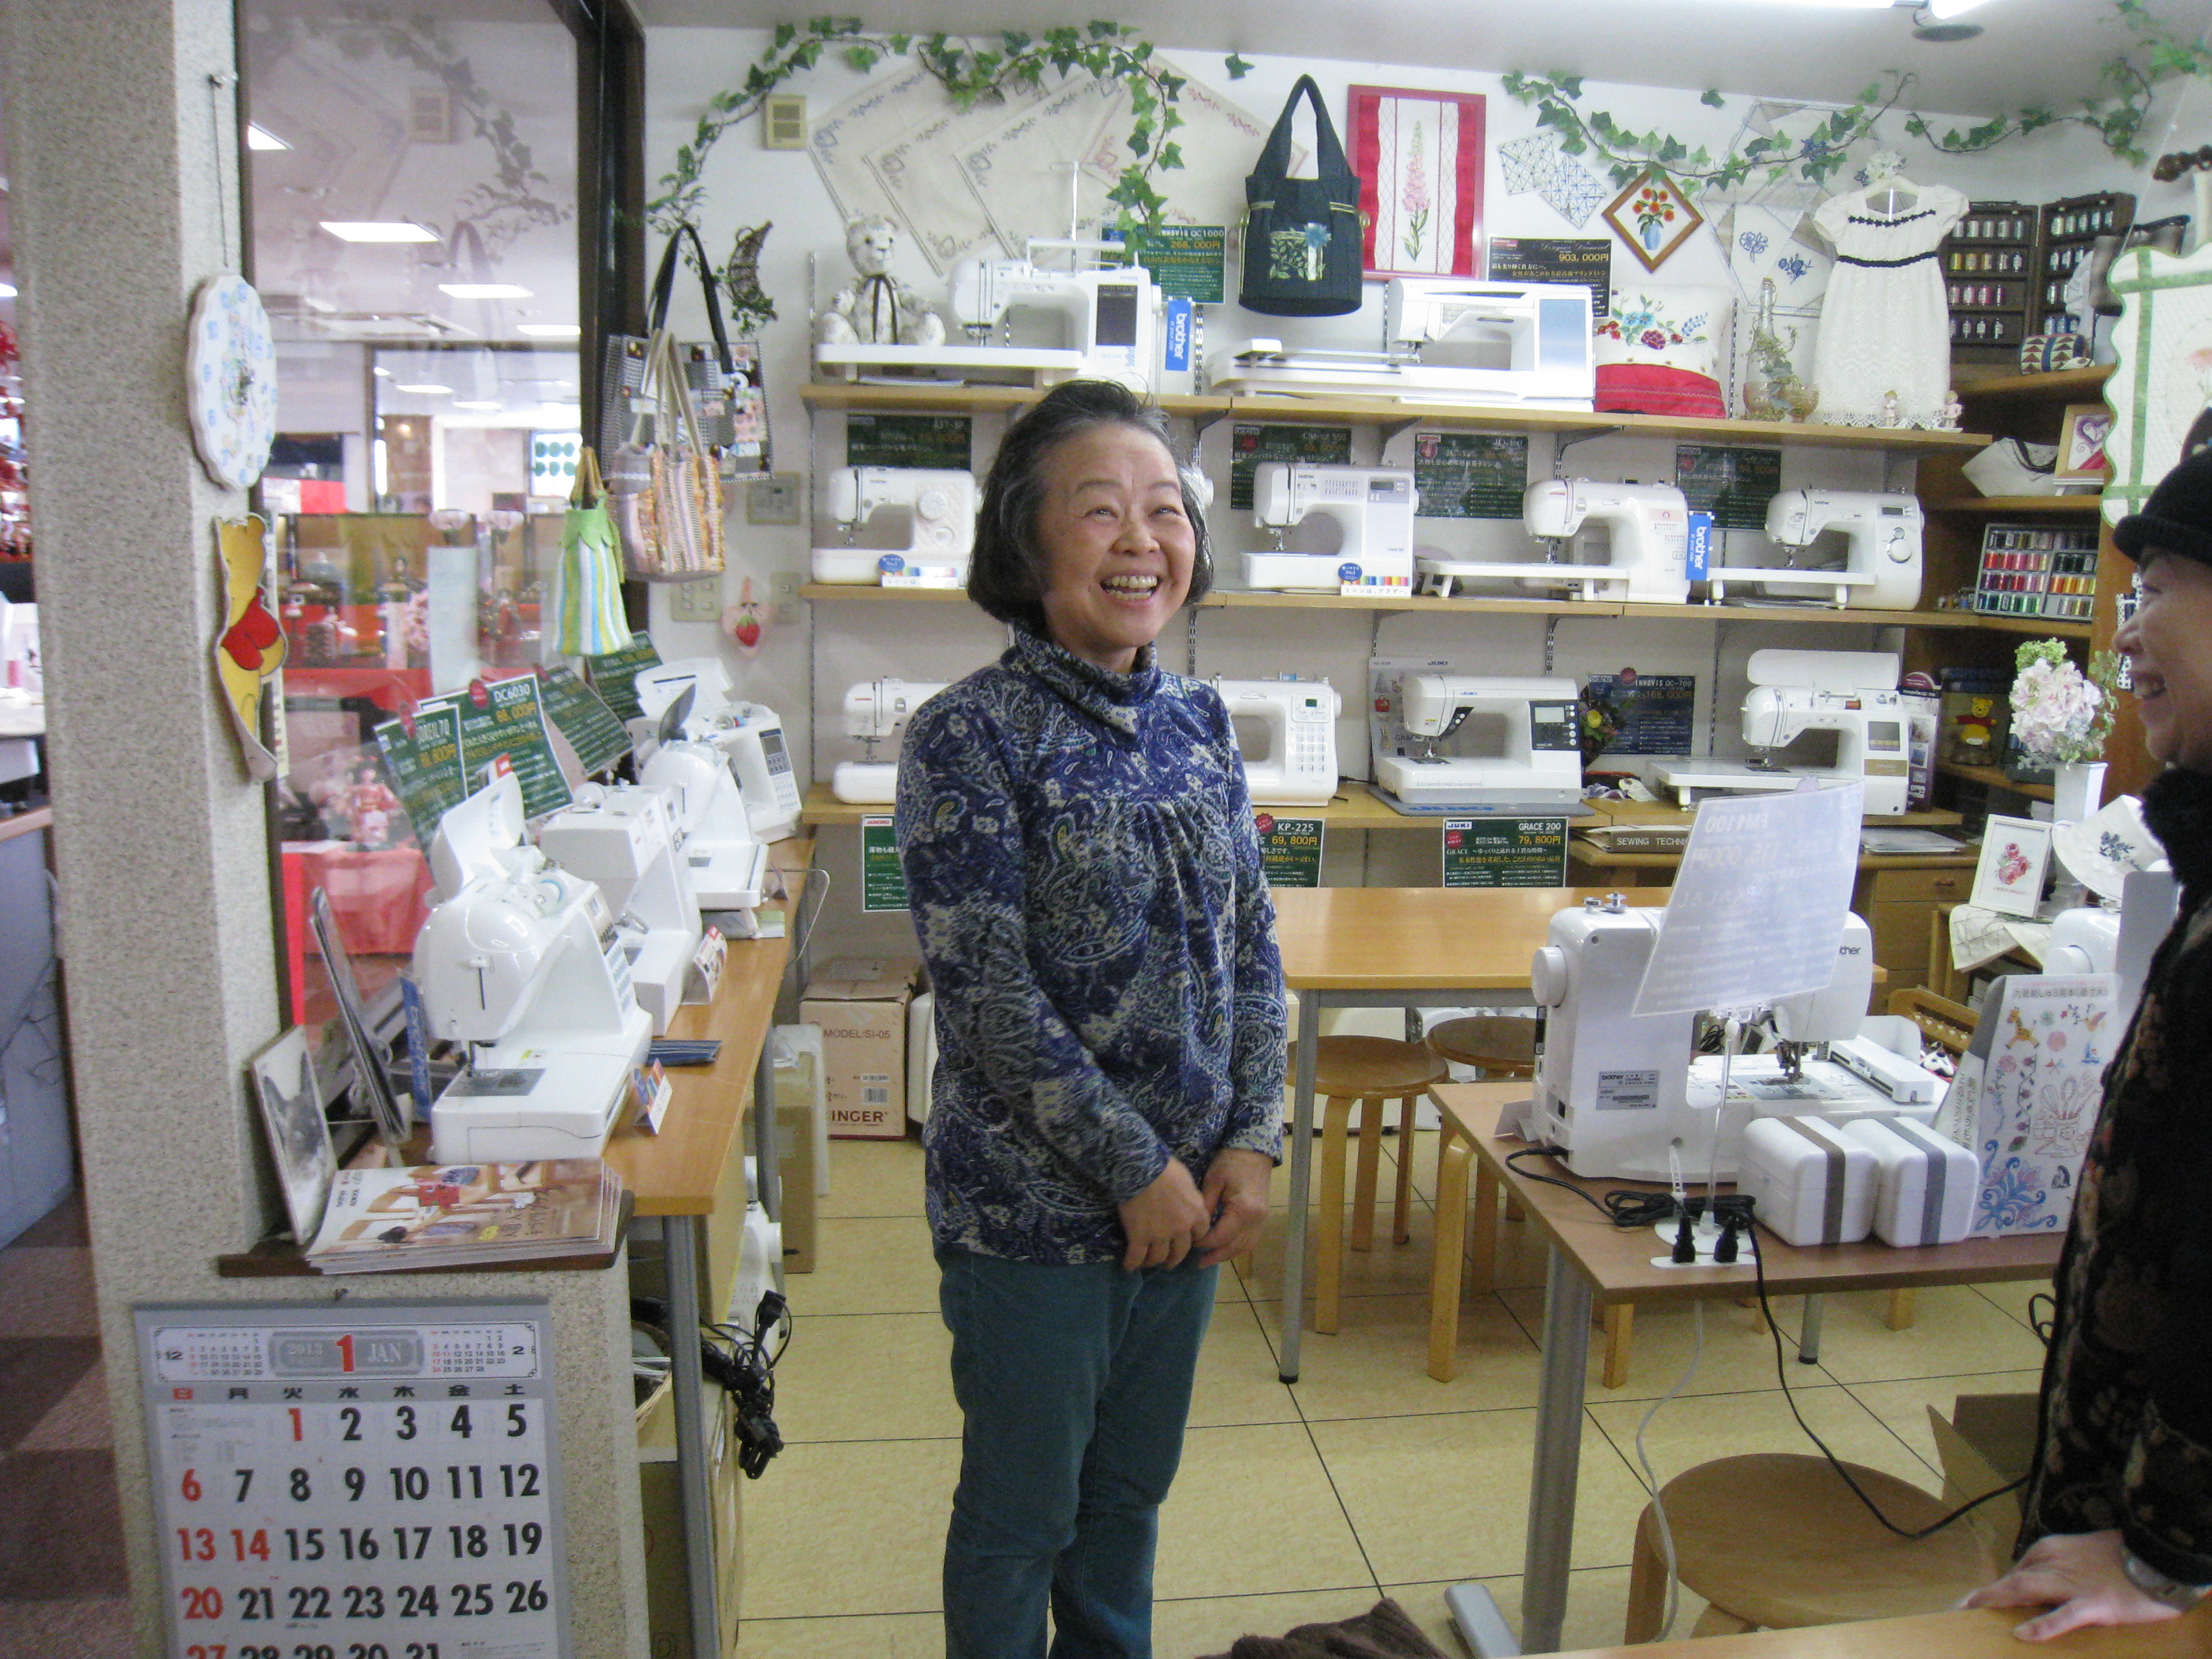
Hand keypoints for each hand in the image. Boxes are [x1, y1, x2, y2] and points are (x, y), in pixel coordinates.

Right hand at [1117, 1159, 1210, 1272]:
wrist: (1141, 1169)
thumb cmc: (1164, 1168)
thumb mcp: (1186, 1181)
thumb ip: (1189, 1197)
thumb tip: (1184, 1201)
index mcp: (1196, 1212)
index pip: (1201, 1233)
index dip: (1193, 1238)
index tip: (1187, 1240)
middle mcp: (1181, 1228)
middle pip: (1181, 1251)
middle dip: (1174, 1259)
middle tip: (1168, 1261)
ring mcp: (1160, 1235)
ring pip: (1159, 1257)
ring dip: (1153, 1262)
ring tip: (1147, 1263)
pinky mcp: (1139, 1237)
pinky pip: (1136, 1257)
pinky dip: (1132, 1264)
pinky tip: (1129, 1266)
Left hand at [1196, 1149, 1272, 1267]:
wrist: (1255, 1149)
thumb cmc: (1231, 1161)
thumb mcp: (1213, 1181)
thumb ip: (1205, 1207)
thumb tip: (1196, 1227)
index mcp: (1243, 1210)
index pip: (1220, 1236)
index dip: (1204, 1242)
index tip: (1190, 1241)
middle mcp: (1256, 1219)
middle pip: (1235, 1246)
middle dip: (1216, 1255)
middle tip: (1198, 1263)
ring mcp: (1262, 1219)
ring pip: (1246, 1246)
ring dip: (1228, 1254)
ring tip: (1210, 1260)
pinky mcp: (1263, 1216)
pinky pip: (1251, 1239)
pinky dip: (1239, 1247)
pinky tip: (1226, 1248)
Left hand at [1963, 1530, 2184, 1640]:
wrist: (2157, 1557)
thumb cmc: (2120, 1558)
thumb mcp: (2081, 1554)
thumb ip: (2056, 1567)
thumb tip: (2032, 1587)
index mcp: (2050, 1550)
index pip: (2015, 1572)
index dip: (1992, 1590)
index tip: (1970, 1602)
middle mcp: (2054, 1563)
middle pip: (2011, 1580)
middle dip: (1983, 1596)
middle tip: (1957, 1610)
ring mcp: (2073, 1584)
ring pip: (2026, 1590)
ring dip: (1997, 1601)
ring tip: (1971, 1614)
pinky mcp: (2095, 1603)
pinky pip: (2064, 1615)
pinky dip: (2042, 1625)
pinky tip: (2022, 1634)